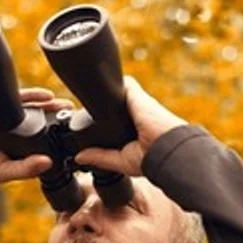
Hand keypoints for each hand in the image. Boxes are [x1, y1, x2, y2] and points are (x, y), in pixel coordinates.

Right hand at [0, 87, 74, 182]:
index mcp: (17, 146)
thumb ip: (25, 169)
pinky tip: (46, 95)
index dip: (58, 136)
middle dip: (57, 117)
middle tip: (75, 115)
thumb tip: (49, 163)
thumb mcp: (3, 171)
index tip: (75, 136)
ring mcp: (5, 116)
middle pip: (40, 120)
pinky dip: (32, 96)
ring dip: (49, 104)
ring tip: (65, 103)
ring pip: (31, 108)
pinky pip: (16, 97)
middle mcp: (13, 129)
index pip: (42, 139)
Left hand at [72, 76, 187, 176]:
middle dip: (97, 104)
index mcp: (131, 127)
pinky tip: (93, 82)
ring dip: (101, 92)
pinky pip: (118, 82)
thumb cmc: (152, 158)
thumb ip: (101, 157)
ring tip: (81, 92)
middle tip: (77, 106)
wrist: (165, 148)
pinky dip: (107, 81)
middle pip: (111, 103)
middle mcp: (133, 113)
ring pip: (113, 91)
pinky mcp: (133, 93)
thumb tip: (80, 157)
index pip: (113, 118)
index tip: (84, 119)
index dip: (100, 118)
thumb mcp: (122, 161)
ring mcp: (134, 102)